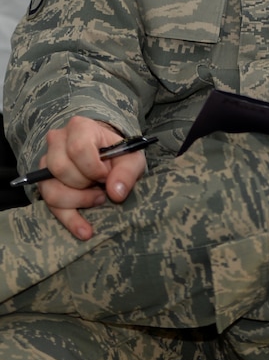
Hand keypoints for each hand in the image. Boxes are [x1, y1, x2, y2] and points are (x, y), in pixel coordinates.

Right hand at [36, 116, 148, 240]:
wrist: (109, 155)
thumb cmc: (119, 153)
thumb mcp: (132, 158)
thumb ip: (127, 172)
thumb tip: (116, 194)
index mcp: (79, 128)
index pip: (77, 149)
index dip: (94, 168)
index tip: (107, 175)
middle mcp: (57, 142)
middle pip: (61, 169)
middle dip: (85, 184)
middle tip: (102, 186)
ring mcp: (47, 163)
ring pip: (52, 189)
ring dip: (79, 201)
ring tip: (98, 198)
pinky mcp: (45, 183)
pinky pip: (50, 205)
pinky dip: (70, 219)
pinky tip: (85, 231)